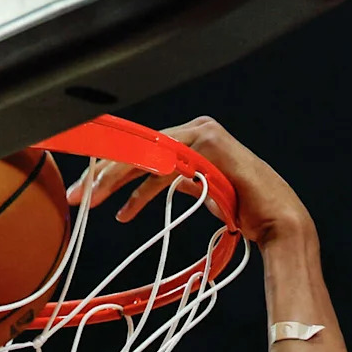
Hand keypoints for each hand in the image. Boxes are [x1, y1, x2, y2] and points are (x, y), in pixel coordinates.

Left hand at [67, 116, 313, 247]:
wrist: (277, 221)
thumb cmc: (244, 209)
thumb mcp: (203, 189)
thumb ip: (179, 179)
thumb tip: (157, 180)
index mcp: (190, 138)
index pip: (140, 147)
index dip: (108, 163)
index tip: (83, 184)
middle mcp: (194, 130)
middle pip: (135, 147)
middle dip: (100, 172)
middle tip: (74, 195)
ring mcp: (201, 136)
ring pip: (143, 155)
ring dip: (112, 180)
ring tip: (90, 201)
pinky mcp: (207, 149)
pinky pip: (164, 170)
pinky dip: (142, 192)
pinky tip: (125, 212)